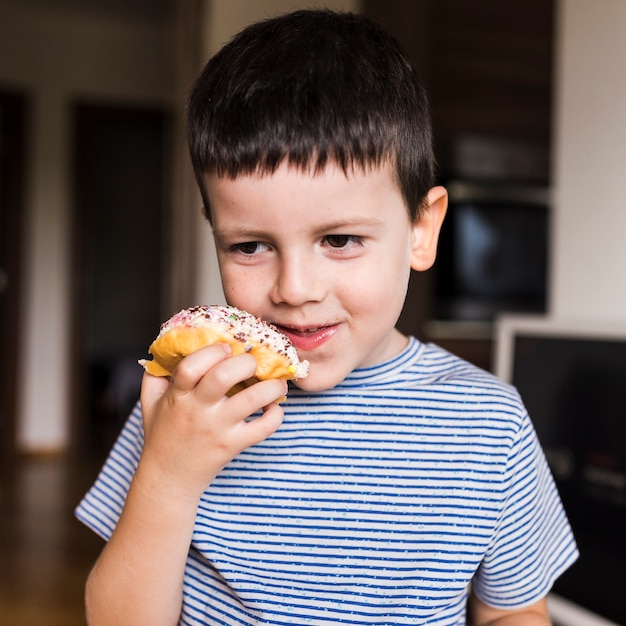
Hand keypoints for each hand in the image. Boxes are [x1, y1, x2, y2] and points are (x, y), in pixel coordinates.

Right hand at [138, 343, 286, 500]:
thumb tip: (168, 343)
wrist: (168, 478)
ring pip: (252, 400)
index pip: (190, 367)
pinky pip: (264, 428)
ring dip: (271, 386)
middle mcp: (199, 411)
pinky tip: (273, 407)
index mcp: (178, 396)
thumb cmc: (162, 433)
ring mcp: (218, 429)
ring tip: (276, 382)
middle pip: (224, 376)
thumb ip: (156, 372)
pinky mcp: (234, 445)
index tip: (227, 347)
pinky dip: (276, 414)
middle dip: (245, 362)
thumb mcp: (150, 401)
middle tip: (253, 361)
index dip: (212, 351)